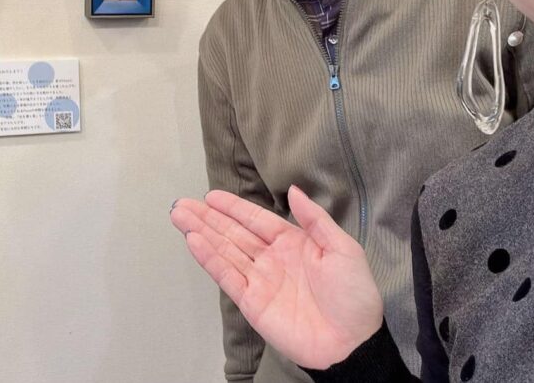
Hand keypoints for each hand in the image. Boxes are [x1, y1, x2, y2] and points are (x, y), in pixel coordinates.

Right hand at [170, 186, 383, 369]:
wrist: (352, 342)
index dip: (234, 208)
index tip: (212, 196)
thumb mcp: (343, 248)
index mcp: (294, 243)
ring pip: (225, 251)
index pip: (257, 220)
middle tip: (183, 204)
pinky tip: (194, 242)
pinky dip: (210, 259)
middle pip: (234, 234)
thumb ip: (315, 219)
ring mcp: (260, 281)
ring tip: (180, 217)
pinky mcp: (252, 303)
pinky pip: (227, 277)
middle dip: (208, 218)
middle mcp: (272, 260)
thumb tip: (294, 190)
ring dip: (202, 234)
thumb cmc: (354, 295)